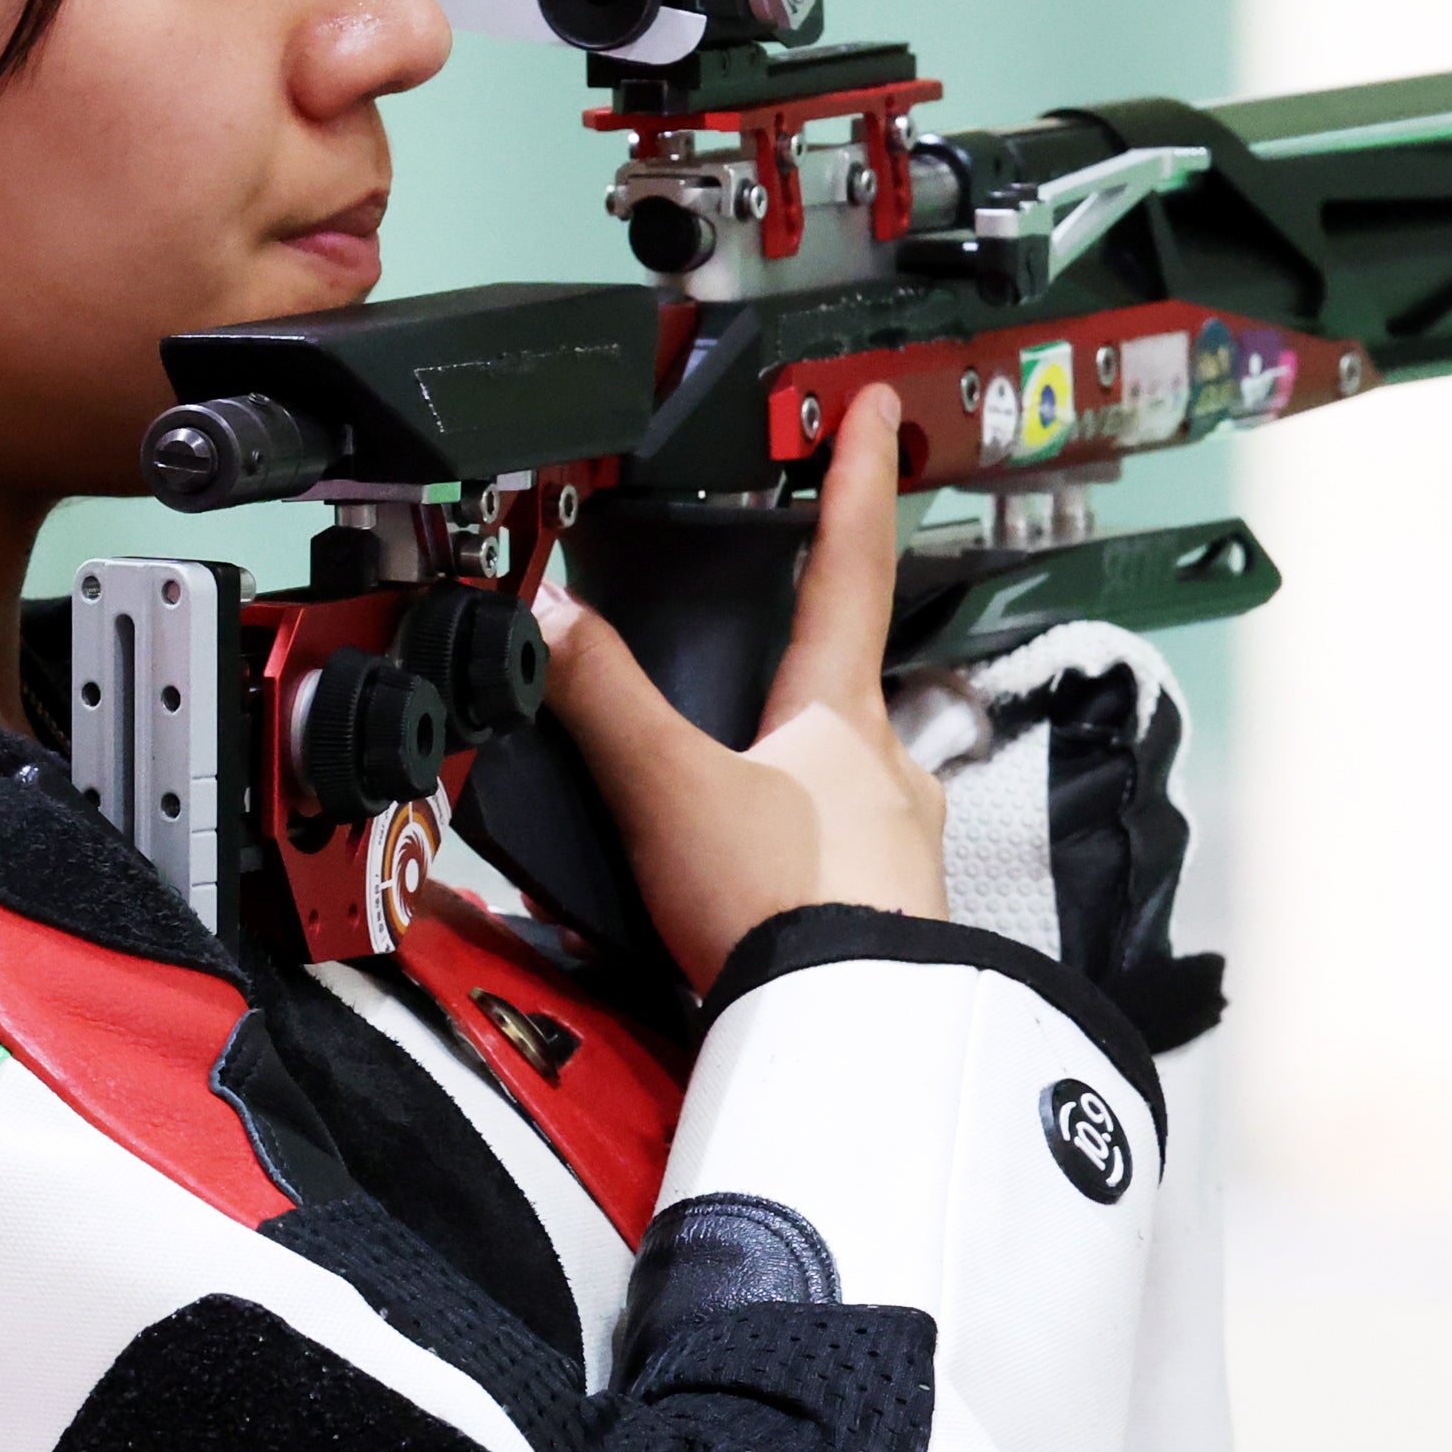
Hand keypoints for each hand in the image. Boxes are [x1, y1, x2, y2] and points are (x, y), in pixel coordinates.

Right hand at [534, 384, 947, 990]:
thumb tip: (548, 617)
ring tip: (739, 818)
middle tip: (775, 668)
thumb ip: (603, 701)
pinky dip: (803, 869)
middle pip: (854, 690)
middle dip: (811, 676)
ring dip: (803, 786)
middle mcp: (890, 773)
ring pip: (854, 786)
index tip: (871, 410)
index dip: (855, 480)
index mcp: (841, 716)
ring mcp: (903, 852)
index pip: (851, 567)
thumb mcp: (667, 790)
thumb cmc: (781, 911)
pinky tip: (761, 902)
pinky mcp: (894, 926)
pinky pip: (847, 870)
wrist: (847, 1041)